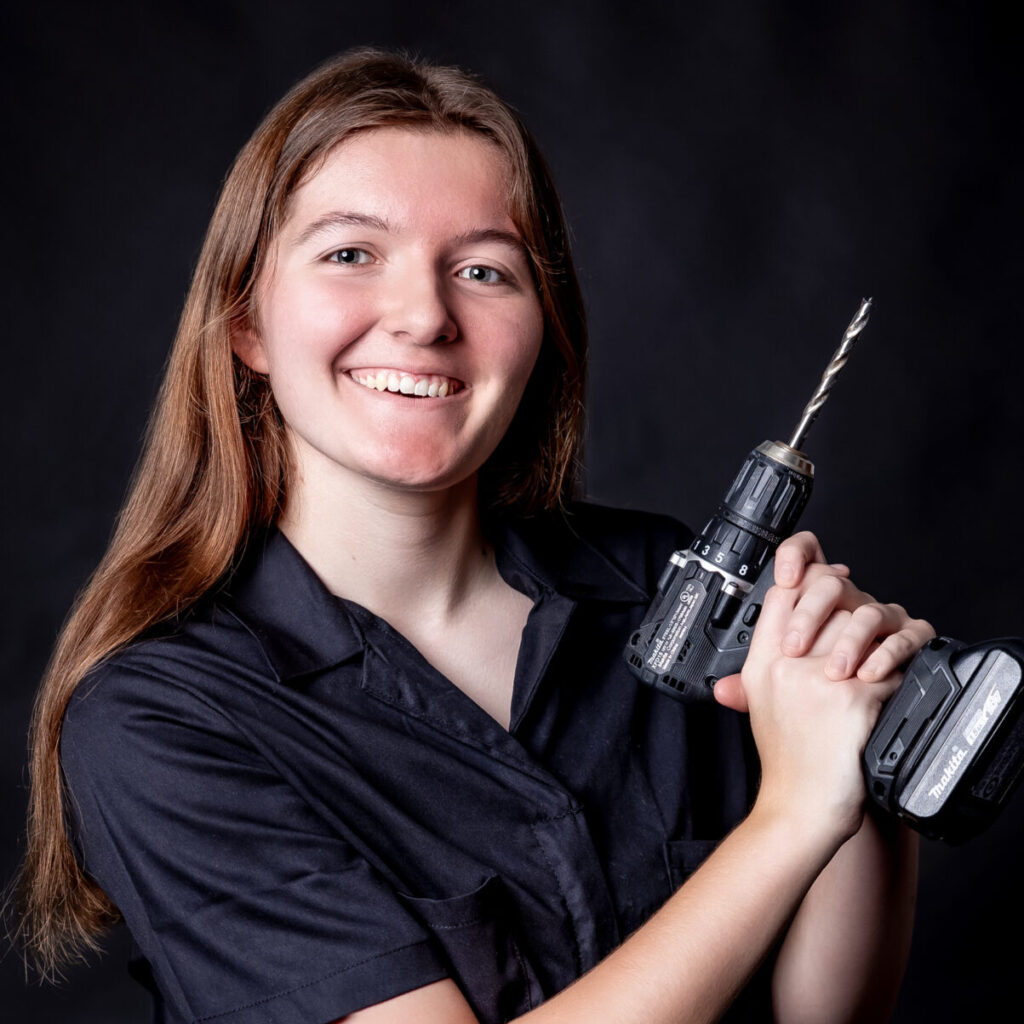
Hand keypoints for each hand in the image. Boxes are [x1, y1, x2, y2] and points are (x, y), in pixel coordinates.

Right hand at [713, 531, 934, 839]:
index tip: (825, 581)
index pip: (779, 596)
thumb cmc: (788, 761)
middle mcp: (785, 666)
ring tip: (880, 658)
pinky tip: (893, 688)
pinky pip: (887, 667)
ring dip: (879, 640)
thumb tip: (795, 619)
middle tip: (862, 620)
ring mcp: (818, 681)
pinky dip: (897, 674)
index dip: (804, 580)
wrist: (800, 808)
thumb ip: (770, 659)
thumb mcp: (761, 702)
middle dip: (850, 608)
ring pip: (859, 627)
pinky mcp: (852, 699)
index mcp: (760, 664)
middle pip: (824, 604)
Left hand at [714, 532, 933, 710]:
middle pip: (831, 584)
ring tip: (833, 672)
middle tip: (794, 648)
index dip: (796, 555)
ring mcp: (884, 619)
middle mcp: (849, 604)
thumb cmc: (819, 709)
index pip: (808, 559)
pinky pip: (906, 635)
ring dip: (848, 641)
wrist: (857, 736)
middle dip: (809, 614)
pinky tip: (868, 673)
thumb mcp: (783, 692)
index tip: (784, 577)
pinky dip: (886, 654)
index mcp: (818, 605)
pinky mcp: (914, 640)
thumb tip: (722, 689)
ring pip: (867, 611)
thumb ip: (751, 684)